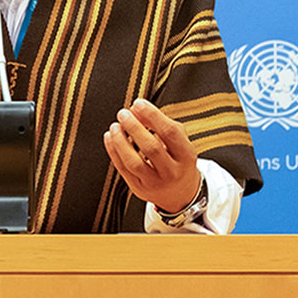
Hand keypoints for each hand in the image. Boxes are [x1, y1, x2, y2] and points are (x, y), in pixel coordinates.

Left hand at [102, 98, 201, 213]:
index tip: (138, 103)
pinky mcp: (139, 189)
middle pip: (151, 148)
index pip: (170, 133)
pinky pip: (122, 169)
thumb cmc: (177, 159)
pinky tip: (110, 137)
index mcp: (187, 156)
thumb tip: (137, 109)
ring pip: (133, 162)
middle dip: (134, 127)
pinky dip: (113, 151)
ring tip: (114, 126)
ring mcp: (155, 183)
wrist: (180, 193)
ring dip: (120, 141)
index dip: (152, 115)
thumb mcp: (178, 141)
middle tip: (123, 113)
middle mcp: (173, 172)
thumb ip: (160, 124)